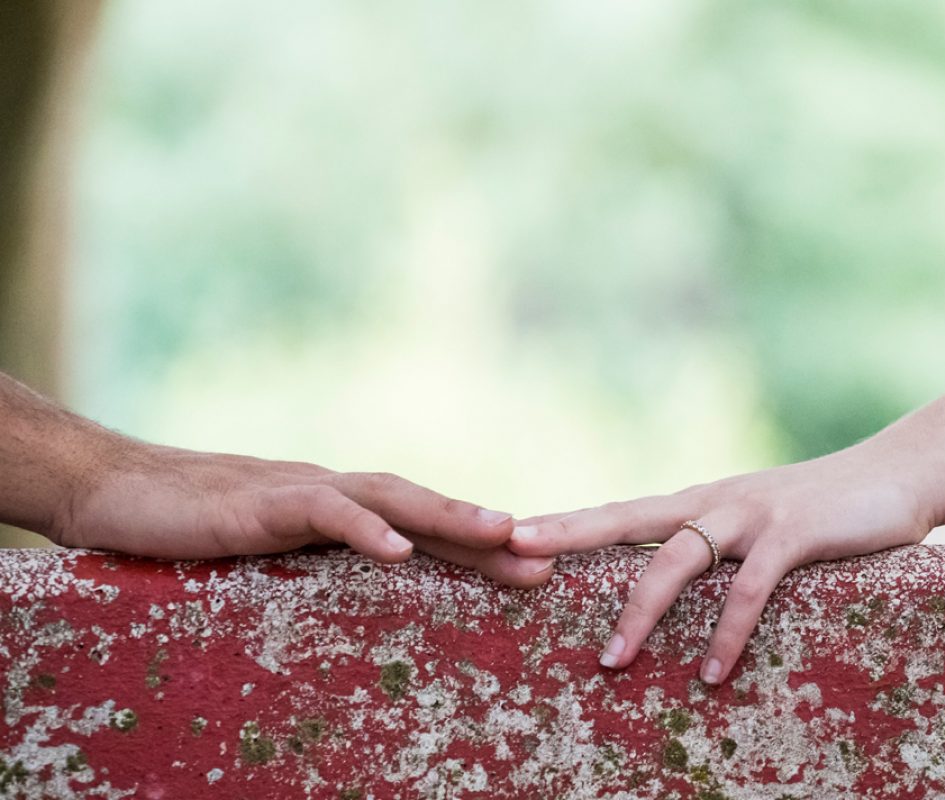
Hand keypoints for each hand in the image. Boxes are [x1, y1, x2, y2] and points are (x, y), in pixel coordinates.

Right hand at [54, 443, 554, 587]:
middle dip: (486, 531)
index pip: (419, 524)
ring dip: (448, 515)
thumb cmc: (192, 524)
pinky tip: (398, 549)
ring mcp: (299, 490)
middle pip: (422, 507)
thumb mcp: (268, 547)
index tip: (530, 567)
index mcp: (338, 507)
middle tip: (547, 557)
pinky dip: (363, 527)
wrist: (116, 488)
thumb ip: (316, 557)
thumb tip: (366, 577)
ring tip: (502, 534)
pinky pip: (321, 511)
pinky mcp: (260, 501)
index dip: (475, 543)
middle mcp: (331, 491)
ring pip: (388, 497)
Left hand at [507, 451, 929, 681]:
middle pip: (626, 519)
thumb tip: (670, 581)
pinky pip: (750, 589)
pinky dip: (728, 632)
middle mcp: (713, 501)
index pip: (619, 512)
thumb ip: (714, 545)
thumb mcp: (755, 524)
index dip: (566, 522)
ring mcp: (751, 514)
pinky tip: (713, 673)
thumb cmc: (819, 511)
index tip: (512, 534)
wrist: (895, 476)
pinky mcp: (794, 534)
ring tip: (612, 662)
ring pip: (678, 559)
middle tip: (516, 551)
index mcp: (698, 502)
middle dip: (570, 534)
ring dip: (642, 611)